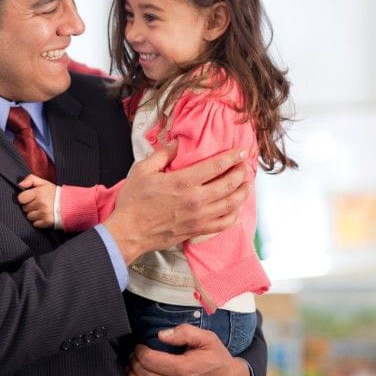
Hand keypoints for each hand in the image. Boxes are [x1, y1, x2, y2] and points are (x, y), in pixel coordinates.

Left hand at [17, 174, 56, 227]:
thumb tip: (20, 185)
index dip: (24, 198)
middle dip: (30, 206)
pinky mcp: (47, 222)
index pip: (21, 198)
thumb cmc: (54, 193)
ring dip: (34, 214)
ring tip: (41, 210)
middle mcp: (41, 203)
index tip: (30, 198)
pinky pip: (35, 224)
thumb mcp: (44, 182)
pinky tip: (44, 216)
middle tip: (38, 203)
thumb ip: (30, 179)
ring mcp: (44, 213)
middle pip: (25, 208)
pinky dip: (38, 221)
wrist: (70, 204)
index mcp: (39, 192)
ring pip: (29, 217)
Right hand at [104, 142, 249, 263]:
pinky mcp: (197, 230)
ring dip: (243, 192)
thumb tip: (177, 143)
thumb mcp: (143, 170)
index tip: (241, 151)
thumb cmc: (134, 201)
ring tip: (246, 184)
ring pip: (232, 204)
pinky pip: (224, 224)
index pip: (217, 166)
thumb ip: (162, 154)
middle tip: (244, 165)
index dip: (232, 157)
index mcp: (183, 182)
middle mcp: (196, 199)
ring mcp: (199, 217)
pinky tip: (235, 207)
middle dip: (241, 172)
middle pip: (229, 184)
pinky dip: (234, 214)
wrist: (129, 232)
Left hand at [128, 324, 250, 375]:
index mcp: (184, 370)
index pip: (148, 360)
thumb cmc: (218, 361)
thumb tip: (161, 335)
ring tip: (134, 369)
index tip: (140, 347)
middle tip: (135, 356)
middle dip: (134, 363)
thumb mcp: (207, 339)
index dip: (139, 351)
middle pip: (142, 375)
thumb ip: (184, 332)